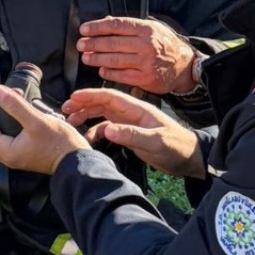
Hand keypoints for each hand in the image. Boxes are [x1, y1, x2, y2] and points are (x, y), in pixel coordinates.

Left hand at [0, 85, 89, 175]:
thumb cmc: (60, 143)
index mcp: (6, 151)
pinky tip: (12, 118)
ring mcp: (13, 157)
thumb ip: (16, 106)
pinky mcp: (20, 154)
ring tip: (3, 109)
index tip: (1, 96)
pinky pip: (0, 142)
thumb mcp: (37, 120)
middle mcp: (6, 157)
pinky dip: (0, 129)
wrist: (75, 160)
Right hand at [63, 88, 204, 178]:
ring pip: (102, 115)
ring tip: (70, 121)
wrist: (189, 159)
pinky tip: (87, 138)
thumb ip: (132, 135)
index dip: (90, 95)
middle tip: (65, 110)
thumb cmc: (177, 147)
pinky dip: (95, 131)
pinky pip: (108, 129)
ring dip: (86, 116)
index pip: (109, 96)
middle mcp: (131, 113)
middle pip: (102, 103)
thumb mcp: (155, 141)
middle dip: (83, 104)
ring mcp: (130, 123)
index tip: (72, 98)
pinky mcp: (130, 134)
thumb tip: (106, 130)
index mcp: (137, 108)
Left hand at [78, 17, 197, 94]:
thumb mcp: (152, 29)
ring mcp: (145, 63)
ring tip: (86, 57)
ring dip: (97, 59)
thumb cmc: (165, 45)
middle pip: (112, 43)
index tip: (84, 29)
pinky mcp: (145, 78)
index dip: (97, 27)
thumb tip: (106, 21)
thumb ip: (130, 26)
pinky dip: (108, 72)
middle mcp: (146, 45)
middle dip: (93, 43)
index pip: (116, 25)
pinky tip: (101, 70)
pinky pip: (121, 75)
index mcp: (146, 29)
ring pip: (114, 60)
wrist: (184, 66)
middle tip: (81, 44)